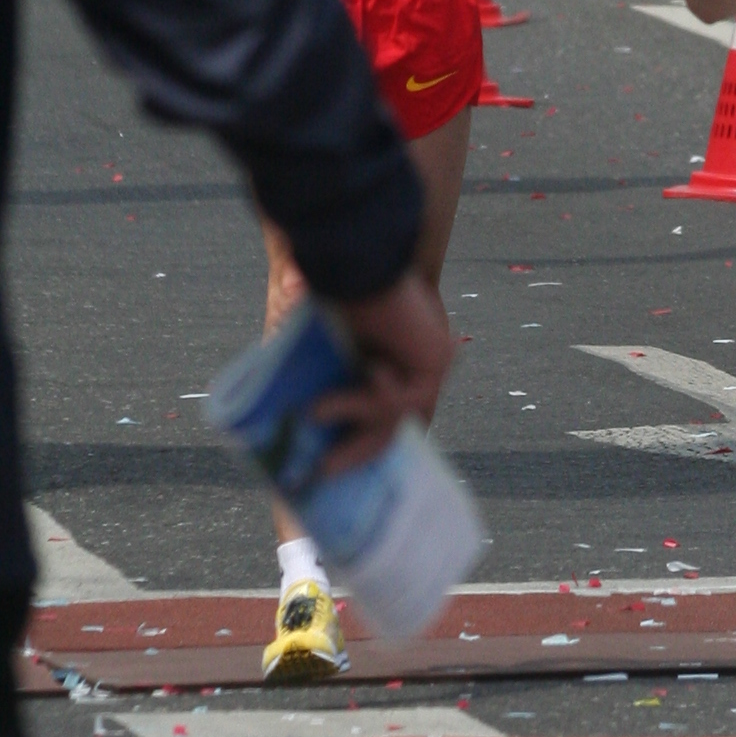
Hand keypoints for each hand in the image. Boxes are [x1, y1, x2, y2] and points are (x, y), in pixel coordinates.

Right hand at [317, 270, 453, 468]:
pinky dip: (367, 398)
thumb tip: (299, 427)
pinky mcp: (436, 363)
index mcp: (397, 366)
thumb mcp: (329, 355)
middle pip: (392, 426)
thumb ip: (330, 385)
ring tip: (315, 411)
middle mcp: (419, 368)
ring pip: (392, 418)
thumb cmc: (335, 299)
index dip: (361, 445)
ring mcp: (432, 366)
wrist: (356, 266)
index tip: (328, 467)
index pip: (386, 418)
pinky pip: (398, 401)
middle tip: (323, 471)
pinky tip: (357, 376)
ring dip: (352, 417)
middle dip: (356, 452)